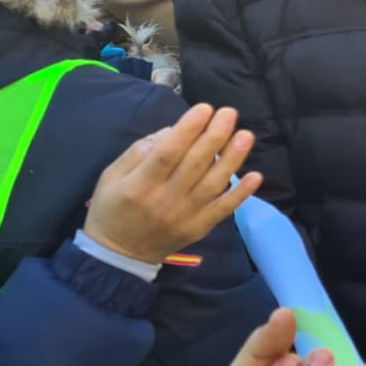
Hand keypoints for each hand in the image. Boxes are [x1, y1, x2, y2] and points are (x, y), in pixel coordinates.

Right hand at [83, 104, 261, 264]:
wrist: (120, 256)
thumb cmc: (112, 209)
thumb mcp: (110, 177)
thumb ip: (136, 153)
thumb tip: (169, 133)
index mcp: (139, 185)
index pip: (167, 153)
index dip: (188, 130)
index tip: (204, 109)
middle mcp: (164, 200)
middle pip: (195, 164)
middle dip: (215, 136)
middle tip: (229, 113)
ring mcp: (185, 216)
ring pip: (213, 184)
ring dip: (233, 159)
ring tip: (245, 135)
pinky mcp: (199, 228)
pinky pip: (223, 209)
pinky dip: (241, 194)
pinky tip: (256, 176)